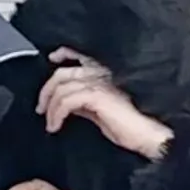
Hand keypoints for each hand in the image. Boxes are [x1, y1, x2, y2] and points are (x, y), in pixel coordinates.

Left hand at [37, 48, 172, 159]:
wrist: (148, 136)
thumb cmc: (132, 127)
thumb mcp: (102, 112)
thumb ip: (85, 103)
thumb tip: (67, 104)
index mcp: (106, 74)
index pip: (81, 54)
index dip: (64, 53)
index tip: (52, 59)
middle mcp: (102, 73)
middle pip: (63, 73)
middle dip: (46, 90)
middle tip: (41, 108)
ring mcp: (100, 83)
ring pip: (62, 87)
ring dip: (50, 107)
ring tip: (50, 123)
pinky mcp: (98, 95)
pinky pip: (66, 100)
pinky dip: (56, 113)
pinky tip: (56, 125)